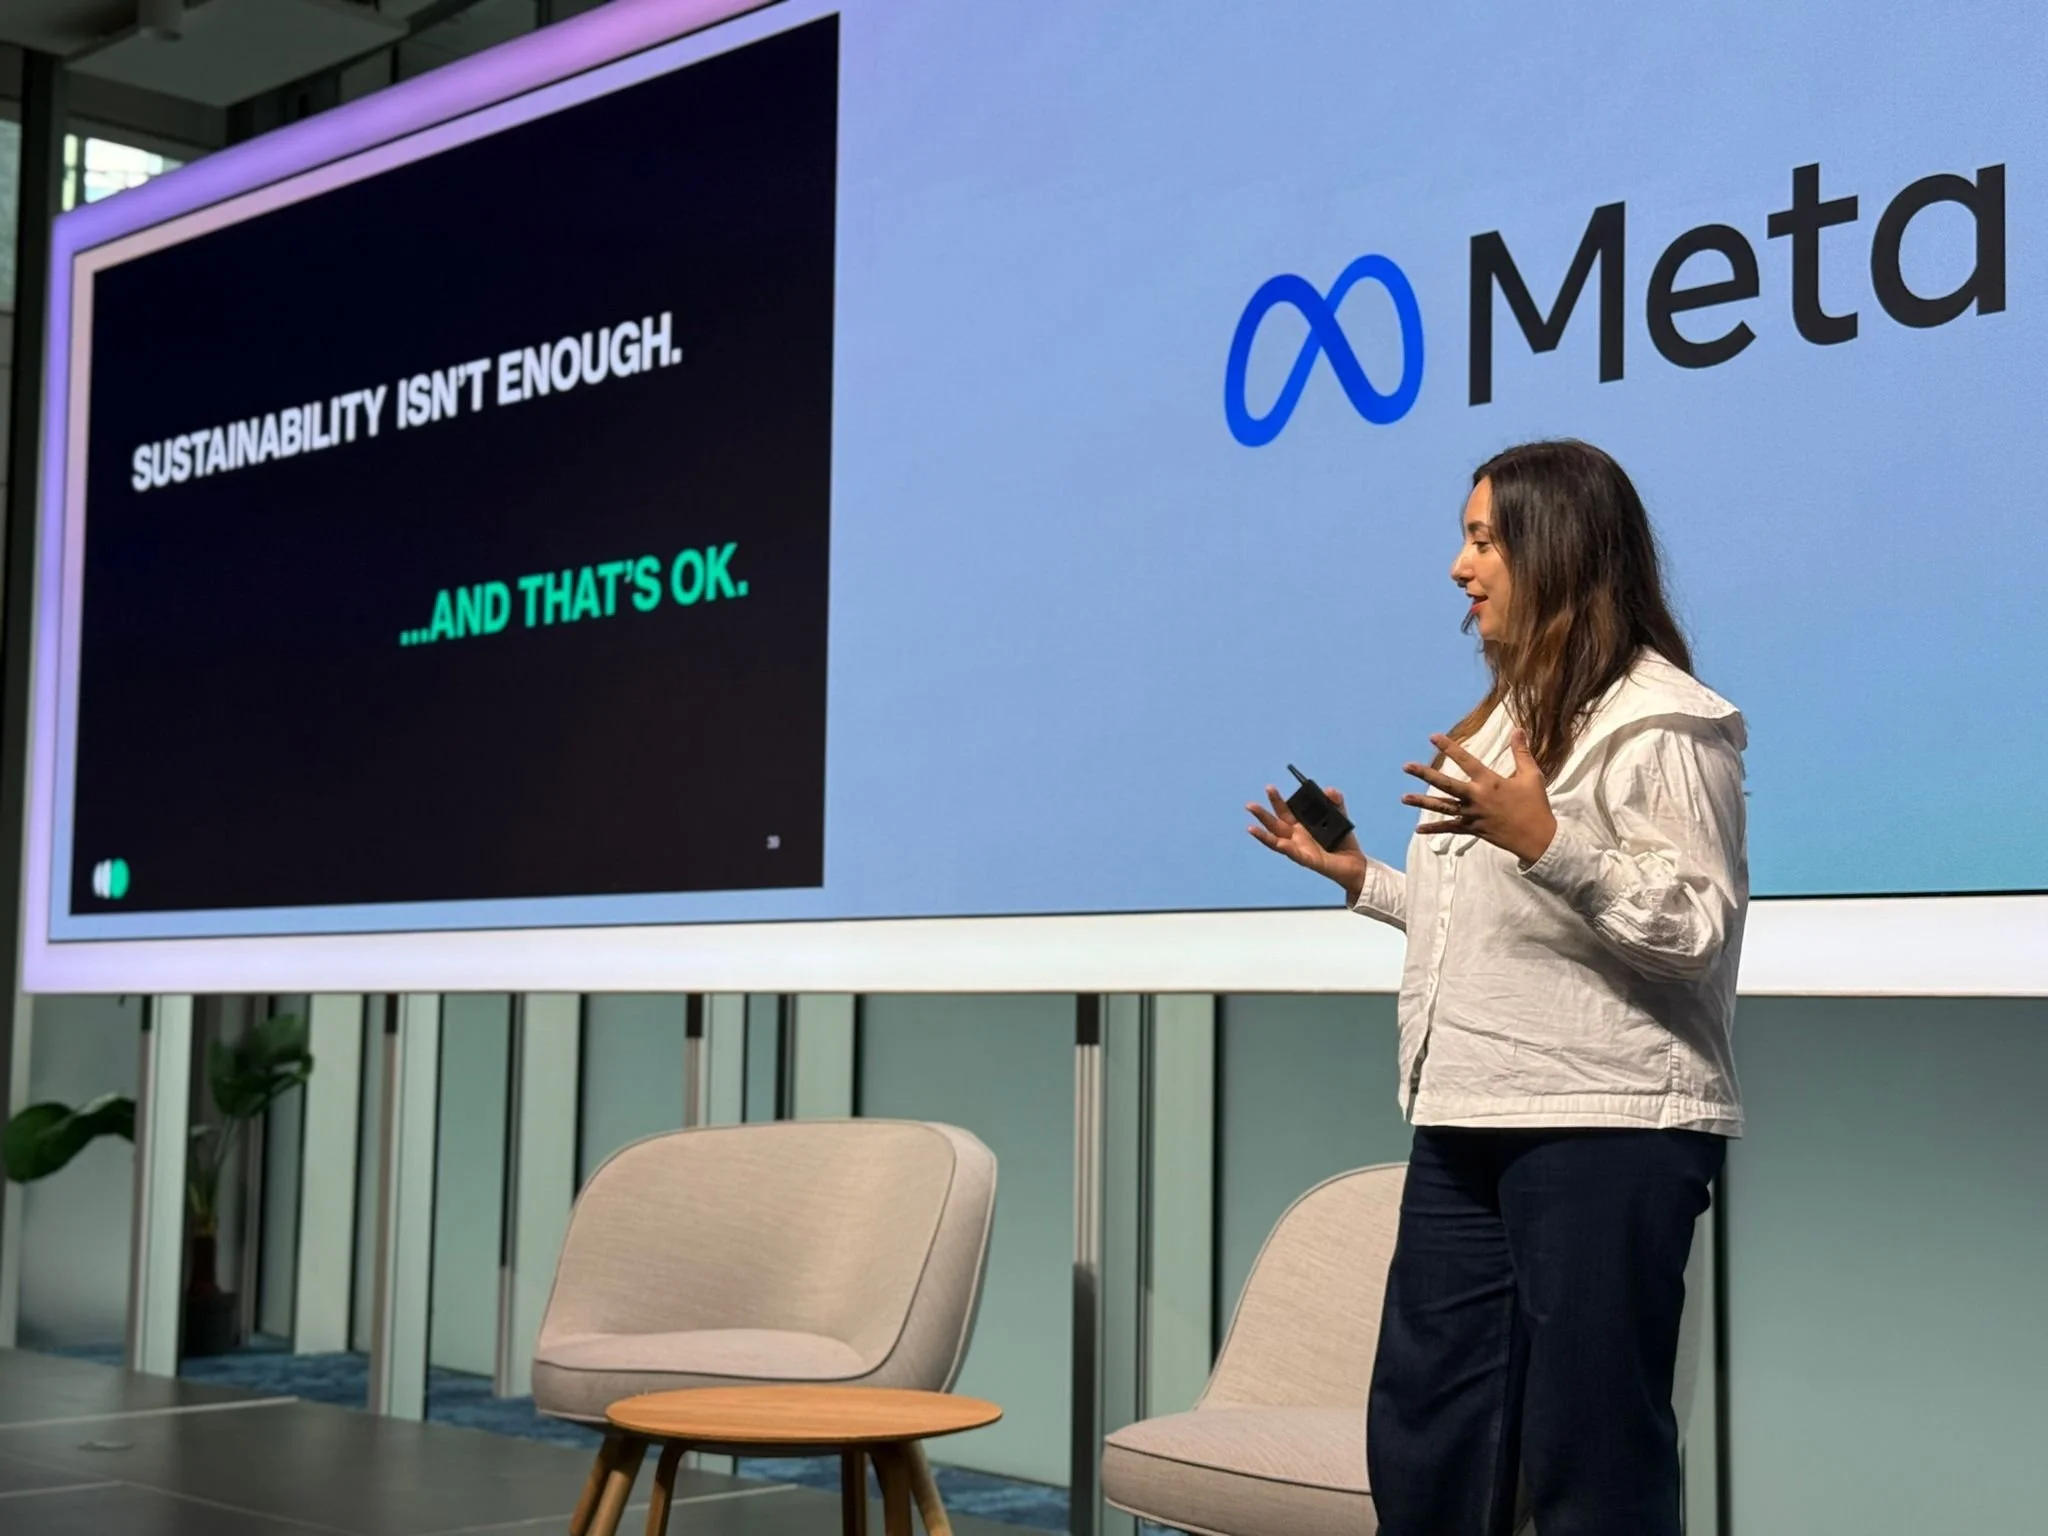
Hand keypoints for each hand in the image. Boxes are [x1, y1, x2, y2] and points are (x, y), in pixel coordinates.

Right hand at [1247, 783, 1368, 899]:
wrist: (1354, 863)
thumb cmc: (1343, 841)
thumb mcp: (1340, 816)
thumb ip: (1336, 801)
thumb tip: (1329, 790)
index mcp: (1300, 826)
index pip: (1284, 811)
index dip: (1276, 801)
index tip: (1269, 788)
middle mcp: (1296, 837)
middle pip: (1275, 824)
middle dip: (1262, 815)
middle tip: (1250, 804)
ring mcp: (1300, 849)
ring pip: (1277, 842)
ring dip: (1263, 835)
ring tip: (1250, 828)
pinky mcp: (1309, 860)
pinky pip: (1295, 855)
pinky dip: (1287, 849)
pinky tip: (1280, 844)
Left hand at [1401, 729, 1557, 865]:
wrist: (1537, 838)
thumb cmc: (1535, 805)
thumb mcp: (1531, 776)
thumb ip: (1521, 752)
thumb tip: (1518, 730)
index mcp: (1489, 782)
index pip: (1466, 760)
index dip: (1449, 747)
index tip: (1433, 737)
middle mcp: (1476, 798)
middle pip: (1445, 784)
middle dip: (1425, 774)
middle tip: (1406, 766)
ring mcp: (1472, 815)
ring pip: (1442, 807)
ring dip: (1422, 802)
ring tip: (1403, 798)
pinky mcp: (1472, 829)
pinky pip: (1450, 829)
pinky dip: (1435, 829)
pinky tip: (1418, 830)